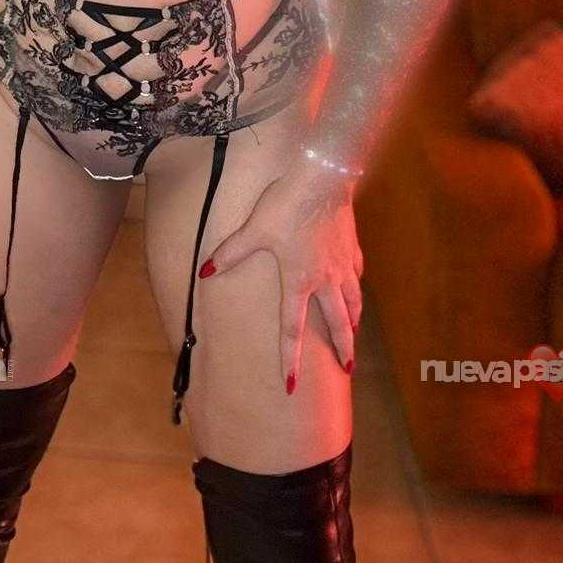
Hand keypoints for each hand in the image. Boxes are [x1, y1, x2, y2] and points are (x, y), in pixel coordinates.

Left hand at [199, 158, 364, 394]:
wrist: (323, 177)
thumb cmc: (286, 204)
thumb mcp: (254, 229)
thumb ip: (232, 252)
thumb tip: (205, 271)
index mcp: (299, 281)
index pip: (292, 329)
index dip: (289, 359)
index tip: (290, 385)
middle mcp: (325, 279)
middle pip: (336, 322)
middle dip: (342, 347)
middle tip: (347, 369)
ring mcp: (342, 263)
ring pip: (353, 300)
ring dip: (353, 320)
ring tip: (355, 334)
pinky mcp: (352, 245)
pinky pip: (356, 272)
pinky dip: (357, 285)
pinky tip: (357, 286)